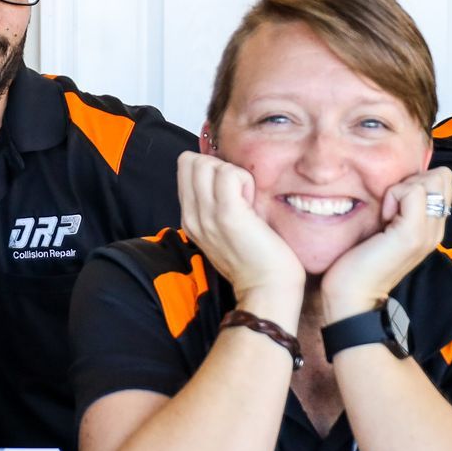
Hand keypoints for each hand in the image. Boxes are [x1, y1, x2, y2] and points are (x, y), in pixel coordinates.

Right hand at [177, 151, 304, 310]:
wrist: (265, 289)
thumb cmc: (254, 260)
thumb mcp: (222, 232)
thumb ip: (213, 206)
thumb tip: (223, 175)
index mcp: (190, 218)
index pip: (185, 168)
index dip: (210, 168)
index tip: (230, 191)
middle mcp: (192, 215)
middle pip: (191, 161)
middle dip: (219, 166)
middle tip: (239, 193)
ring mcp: (207, 214)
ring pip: (207, 164)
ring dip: (233, 173)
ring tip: (246, 199)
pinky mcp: (228, 213)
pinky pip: (229, 173)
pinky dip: (245, 179)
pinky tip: (252, 201)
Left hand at [319, 168, 451, 321]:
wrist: (353, 295)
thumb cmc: (360, 260)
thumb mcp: (386, 227)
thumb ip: (400, 206)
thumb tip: (399, 179)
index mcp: (432, 227)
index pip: (443, 181)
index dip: (418, 179)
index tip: (394, 203)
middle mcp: (436, 229)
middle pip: (442, 177)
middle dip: (413, 179)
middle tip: (392, 206)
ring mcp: (428, 232)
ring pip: (431, 181)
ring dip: (402, 188)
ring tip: (387, 214)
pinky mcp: (413, 233)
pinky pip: (413, 191)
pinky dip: (394, 195)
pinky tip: (384, 218)